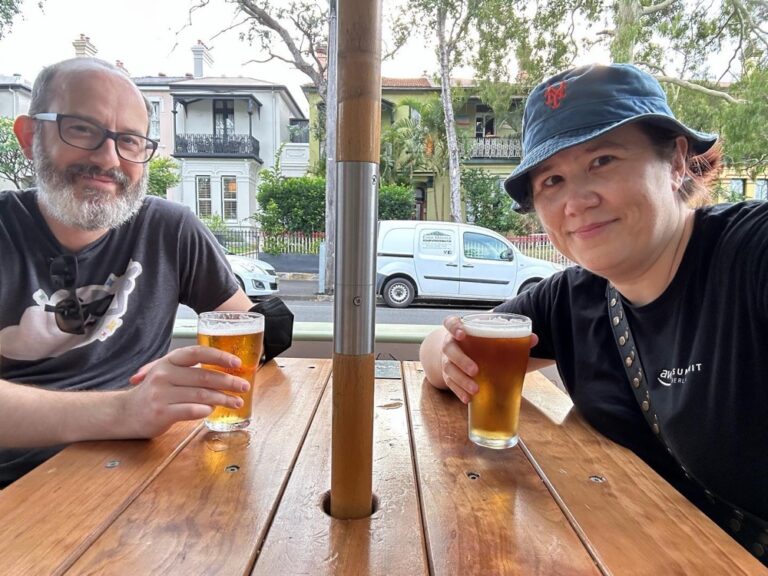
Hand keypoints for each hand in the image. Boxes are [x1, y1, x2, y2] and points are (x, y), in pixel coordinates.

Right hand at [120, 346, 249, 437]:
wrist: (124, 413)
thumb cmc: (154, 393)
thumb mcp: (168, 374)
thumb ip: (190, 370)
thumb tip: (226, 371)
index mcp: (169, 361)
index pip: (197, 352)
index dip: (219, 356)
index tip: (237, 363)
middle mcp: (164, 374)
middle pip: (204, 376)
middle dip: (228, 381)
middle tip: (244, 386)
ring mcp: (161, 394)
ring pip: (201, 394)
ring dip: (223, 399)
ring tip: (236, 402)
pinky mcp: (161, 412)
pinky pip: (191, 410)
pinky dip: (205, 411)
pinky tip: (212, 411)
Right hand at [438, 316, 538, 403]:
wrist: (460, 351)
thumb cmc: (478, 342)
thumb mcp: (490, 335)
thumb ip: (510, 336)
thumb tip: (534, 338)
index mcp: (459, 329)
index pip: (450, 323)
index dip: (454, 327)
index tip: (462, 334)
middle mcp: (450, 344)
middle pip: (450, 349)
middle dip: (461, 360)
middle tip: (476, 370)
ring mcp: (447, 360)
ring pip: (449, 369)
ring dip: (461, 380)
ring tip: (476, 389)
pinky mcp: (448, 375)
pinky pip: (451, 384)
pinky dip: (459, 392)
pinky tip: (468, 399)